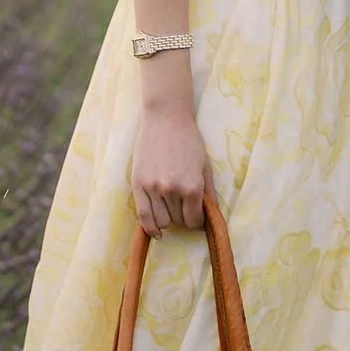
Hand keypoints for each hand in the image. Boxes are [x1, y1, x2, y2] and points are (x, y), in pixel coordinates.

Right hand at [130, 104, 210, 235]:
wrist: (165, 118)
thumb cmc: (189, 140)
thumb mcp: (205, 166)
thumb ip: (208, 193)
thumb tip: (211, 218)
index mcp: (192, 186)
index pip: (194, 220)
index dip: (197, 222)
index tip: (196, 218)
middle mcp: (172, 190)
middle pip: (178, 221)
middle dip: (183, 218)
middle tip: (184, 208)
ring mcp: (153, 188)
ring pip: (161, 221)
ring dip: (168, 220)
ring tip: (171, 209)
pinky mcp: (138, 184)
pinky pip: (143, 216)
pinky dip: (150, 228)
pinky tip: (157, 232)